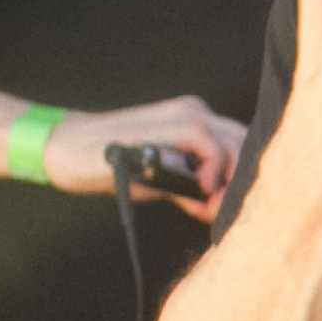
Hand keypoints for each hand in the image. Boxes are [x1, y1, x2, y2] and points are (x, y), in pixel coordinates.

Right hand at [43, 96, 243, 223]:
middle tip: (228, 208)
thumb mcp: (164, 182)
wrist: (73, 152)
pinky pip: (206, 138)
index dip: (248, 174)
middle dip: (246, 178)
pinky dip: (213, 164)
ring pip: (234, 137)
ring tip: (215, 201)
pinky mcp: (165, 123)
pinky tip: (203, 186)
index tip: (240, 203)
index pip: (243, 143)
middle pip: (246, 140)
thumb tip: (218, 208)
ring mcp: (181, 114)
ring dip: (233, 175)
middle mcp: (194, 112)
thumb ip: (193, 190)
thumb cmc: (117, 166)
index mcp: (197, 122)